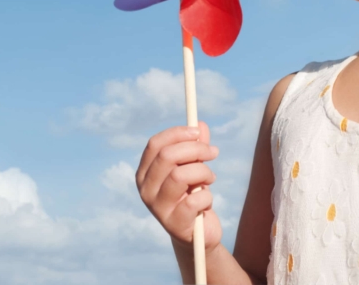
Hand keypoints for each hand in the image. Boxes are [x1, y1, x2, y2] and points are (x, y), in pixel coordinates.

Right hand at [136, 121, 221, 251]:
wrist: (197, 235)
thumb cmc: (192, 196)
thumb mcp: (194, 168)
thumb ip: (196, 147)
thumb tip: (201, 124)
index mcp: (145, 173)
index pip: (155, 144)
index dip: (177, 134)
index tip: (198, 131)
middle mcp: (145, 189)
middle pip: (167, 156)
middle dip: (195, 149)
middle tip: (213, 152)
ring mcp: (157, 208)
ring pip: (180, 175)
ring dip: (203, 172)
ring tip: (211, 178)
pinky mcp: (173, 224)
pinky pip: (195, 199)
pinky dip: (207, 196)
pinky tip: (207, 201)